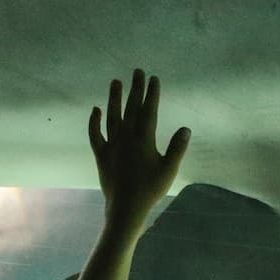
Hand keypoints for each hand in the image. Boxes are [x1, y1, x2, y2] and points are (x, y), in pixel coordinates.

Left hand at [89, 69, 190, 230]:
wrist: (125, 208)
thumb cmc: (150, 190)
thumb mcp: (169, 170)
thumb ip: (177, 148)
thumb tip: (185, 128)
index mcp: (144, 140)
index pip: (149, 110)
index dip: (152, 94)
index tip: (154, 79)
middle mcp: (126, 138)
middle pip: (131, 108)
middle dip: (135, 89)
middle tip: (137, 71)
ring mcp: (112, 145)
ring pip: (112, 116)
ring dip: (114, 98)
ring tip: (116, 82)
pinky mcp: (101, 155)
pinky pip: (96, 134)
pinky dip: (94, 121)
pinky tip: (96, 110)